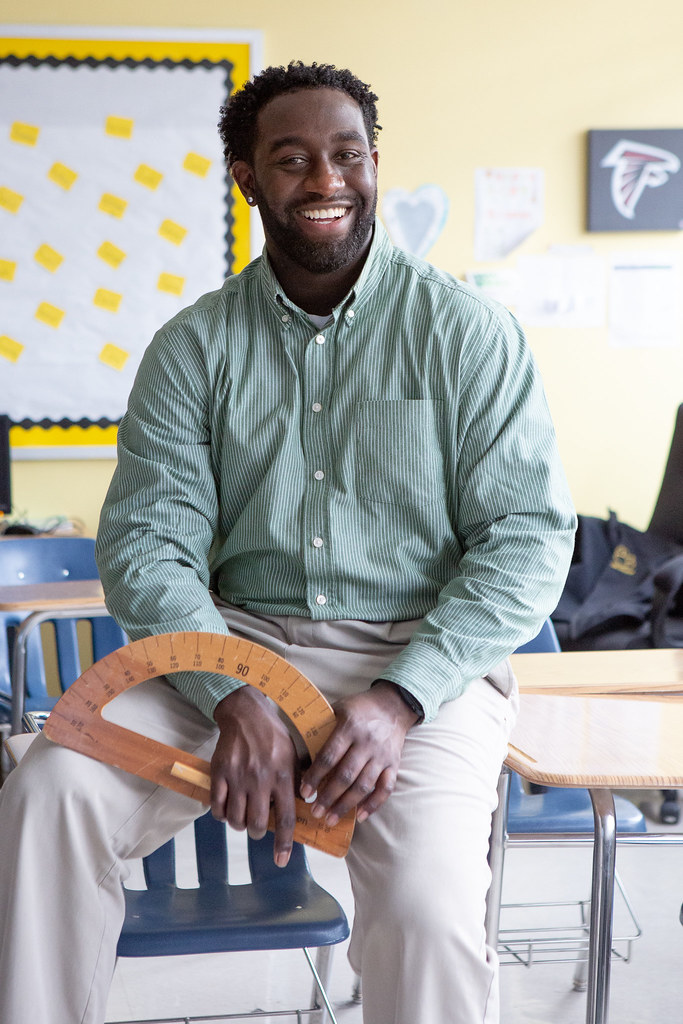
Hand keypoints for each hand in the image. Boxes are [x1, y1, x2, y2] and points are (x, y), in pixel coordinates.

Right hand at [211, 686, 297, 866]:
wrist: (245, 714)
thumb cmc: (273, 736)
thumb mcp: (294, 755)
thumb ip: (299, 781)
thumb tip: (308, 807)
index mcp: (283, 776)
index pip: (286, 818)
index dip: (284, 843)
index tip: (281, 861)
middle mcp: (261, 780)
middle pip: (257, 824)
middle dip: (257, 833)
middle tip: (257, 826)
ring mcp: (238, 777)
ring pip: (236, 820)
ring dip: (239, 824)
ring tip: (242, 815)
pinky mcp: (220, 773)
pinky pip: (217, 807)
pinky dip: (221, 814)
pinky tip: (226, 808)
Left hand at [299, 681, 418, 827]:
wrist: (393, 705)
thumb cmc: (358, 709)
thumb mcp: (337, 710)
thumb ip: (322, 730)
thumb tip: (300, 756)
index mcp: (349, 727)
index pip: (329, 756)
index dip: (315, 776)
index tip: (304, 792)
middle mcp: (366, 742)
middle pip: (346, 775)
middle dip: (328, 797)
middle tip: (315, 812)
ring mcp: (382, 755)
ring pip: (363, 785)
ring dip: (346, 805)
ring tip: (330, 819)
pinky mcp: (394, 763)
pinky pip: (386, 788)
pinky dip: (373, 804)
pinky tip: (360, 816)